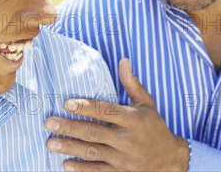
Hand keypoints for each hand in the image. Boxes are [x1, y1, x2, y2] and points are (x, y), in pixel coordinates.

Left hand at [45, 58, 188, 170]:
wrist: (171, 160)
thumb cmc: (155, 128)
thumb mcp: (147, 104)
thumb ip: (132, 84)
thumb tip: (123, 60)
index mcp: (133, 119)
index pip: (106, 111)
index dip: (86, 107)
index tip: (67, 103)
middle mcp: (128, 139)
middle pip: (94, 132)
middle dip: (70, 127)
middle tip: (49, 123)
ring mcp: (124, 159)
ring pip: (92, 152)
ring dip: (70, 148)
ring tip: (50, 143)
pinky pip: (98, 171)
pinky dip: (81, 169)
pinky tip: (65, 165)